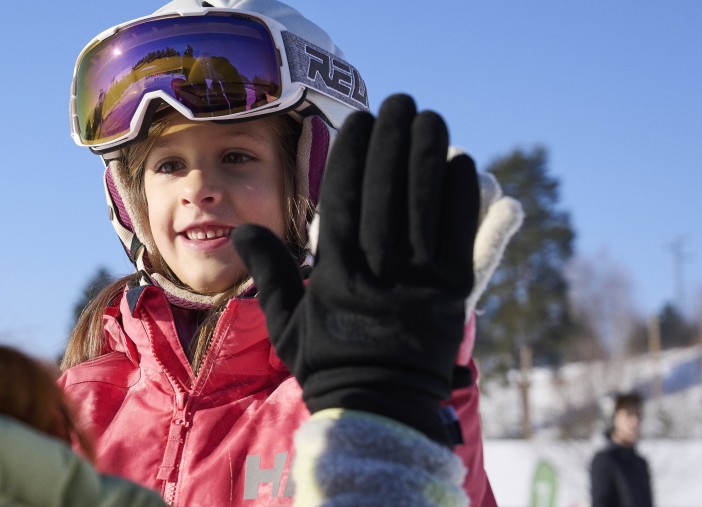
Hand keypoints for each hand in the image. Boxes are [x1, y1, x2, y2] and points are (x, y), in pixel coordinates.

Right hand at [232, 94, 478, 444]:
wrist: (380, 411)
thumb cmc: (327, 365)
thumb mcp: (285, 323)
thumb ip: (269, 273)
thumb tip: (242, 230)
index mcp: (334, 277)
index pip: (342, 202)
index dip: (351, 157)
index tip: (356, 122)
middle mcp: (377, 273)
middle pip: (385, 193)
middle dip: (391, 141)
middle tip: (397, 104)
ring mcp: (418, 283)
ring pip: (424, 206)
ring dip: (427, 156)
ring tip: (428, 117)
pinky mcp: (452, 294)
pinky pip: (459, 235)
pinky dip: (459, 197)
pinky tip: (458, 162)